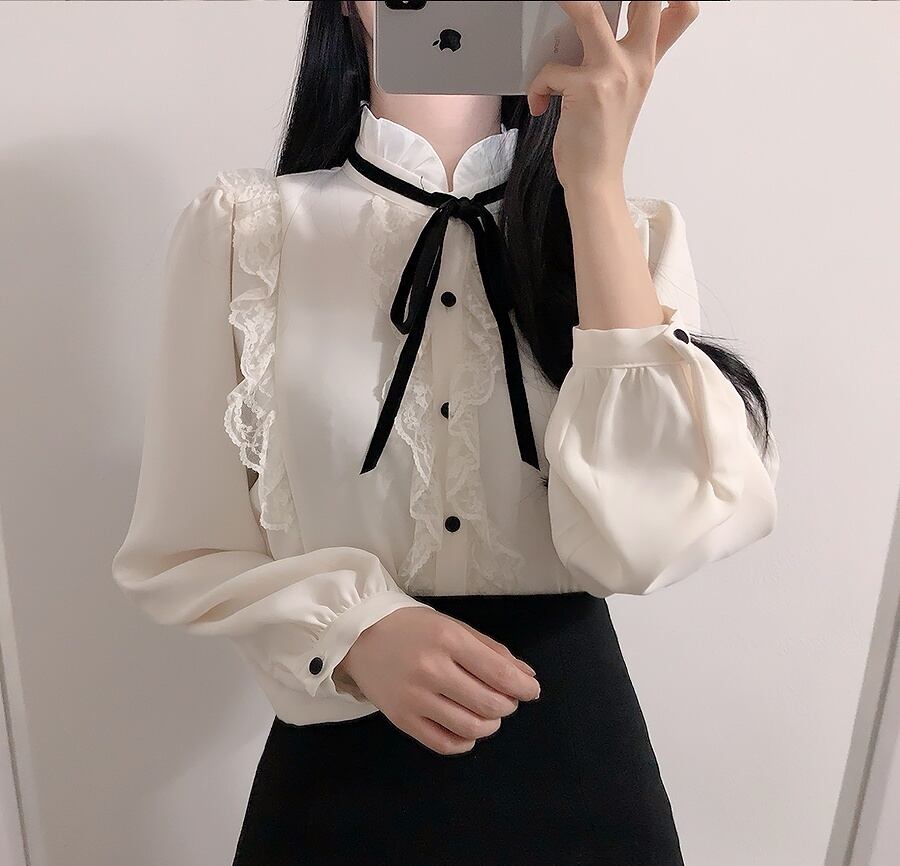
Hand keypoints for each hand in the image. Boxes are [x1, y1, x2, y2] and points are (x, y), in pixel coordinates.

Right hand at [336, 607, 540, 754]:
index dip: (524, 688)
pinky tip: (467, 730)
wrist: (359, 635)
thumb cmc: (412, 626)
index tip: (531, 690)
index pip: (500, 674)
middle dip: (508, 705)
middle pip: (490, 704)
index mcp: (449, 640)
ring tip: (488, 714)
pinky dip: (465, 741)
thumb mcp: (453, 626)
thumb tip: (526, 676)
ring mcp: (415, 698)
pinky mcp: (402, 719)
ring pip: (470, 728)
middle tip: (507, 699)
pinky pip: (443, 744)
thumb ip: (491, 650)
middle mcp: (432, 670)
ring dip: (490, 725)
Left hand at [527, 1, 698, 190]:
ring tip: (556, 2)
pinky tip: (541, 104)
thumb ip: (627, 60)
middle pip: (645, 0)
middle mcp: (637, 63)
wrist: (594, 180)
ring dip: (568, 3)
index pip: (680, 13)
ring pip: (587, 13)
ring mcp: (613, 72)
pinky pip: (551, 69)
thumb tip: (614, 34)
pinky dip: (539, 86)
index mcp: (647, 63)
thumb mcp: (625, 94)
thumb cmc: (601, 140)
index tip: (652, 0)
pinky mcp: (586, 87)